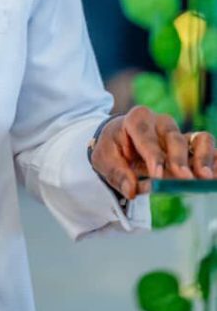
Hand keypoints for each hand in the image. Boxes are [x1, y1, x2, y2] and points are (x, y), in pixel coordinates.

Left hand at [91, 105, 216, 200]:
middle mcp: (161, 122)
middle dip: (179, 159)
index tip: (157, 175)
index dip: (153, 155)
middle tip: (184, 179)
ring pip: (198, 139)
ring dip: (204, 158)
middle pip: (173, 138)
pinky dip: (213, 160)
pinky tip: (214, 176)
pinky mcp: (191, 144)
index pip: (145, 136)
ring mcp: (179, 132)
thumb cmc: (113, 147)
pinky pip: (206, 147)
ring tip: (205, 178)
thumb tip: (131, 190)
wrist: (120, 138)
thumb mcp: (104, 158)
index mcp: (137, 120)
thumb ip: (117, 174)